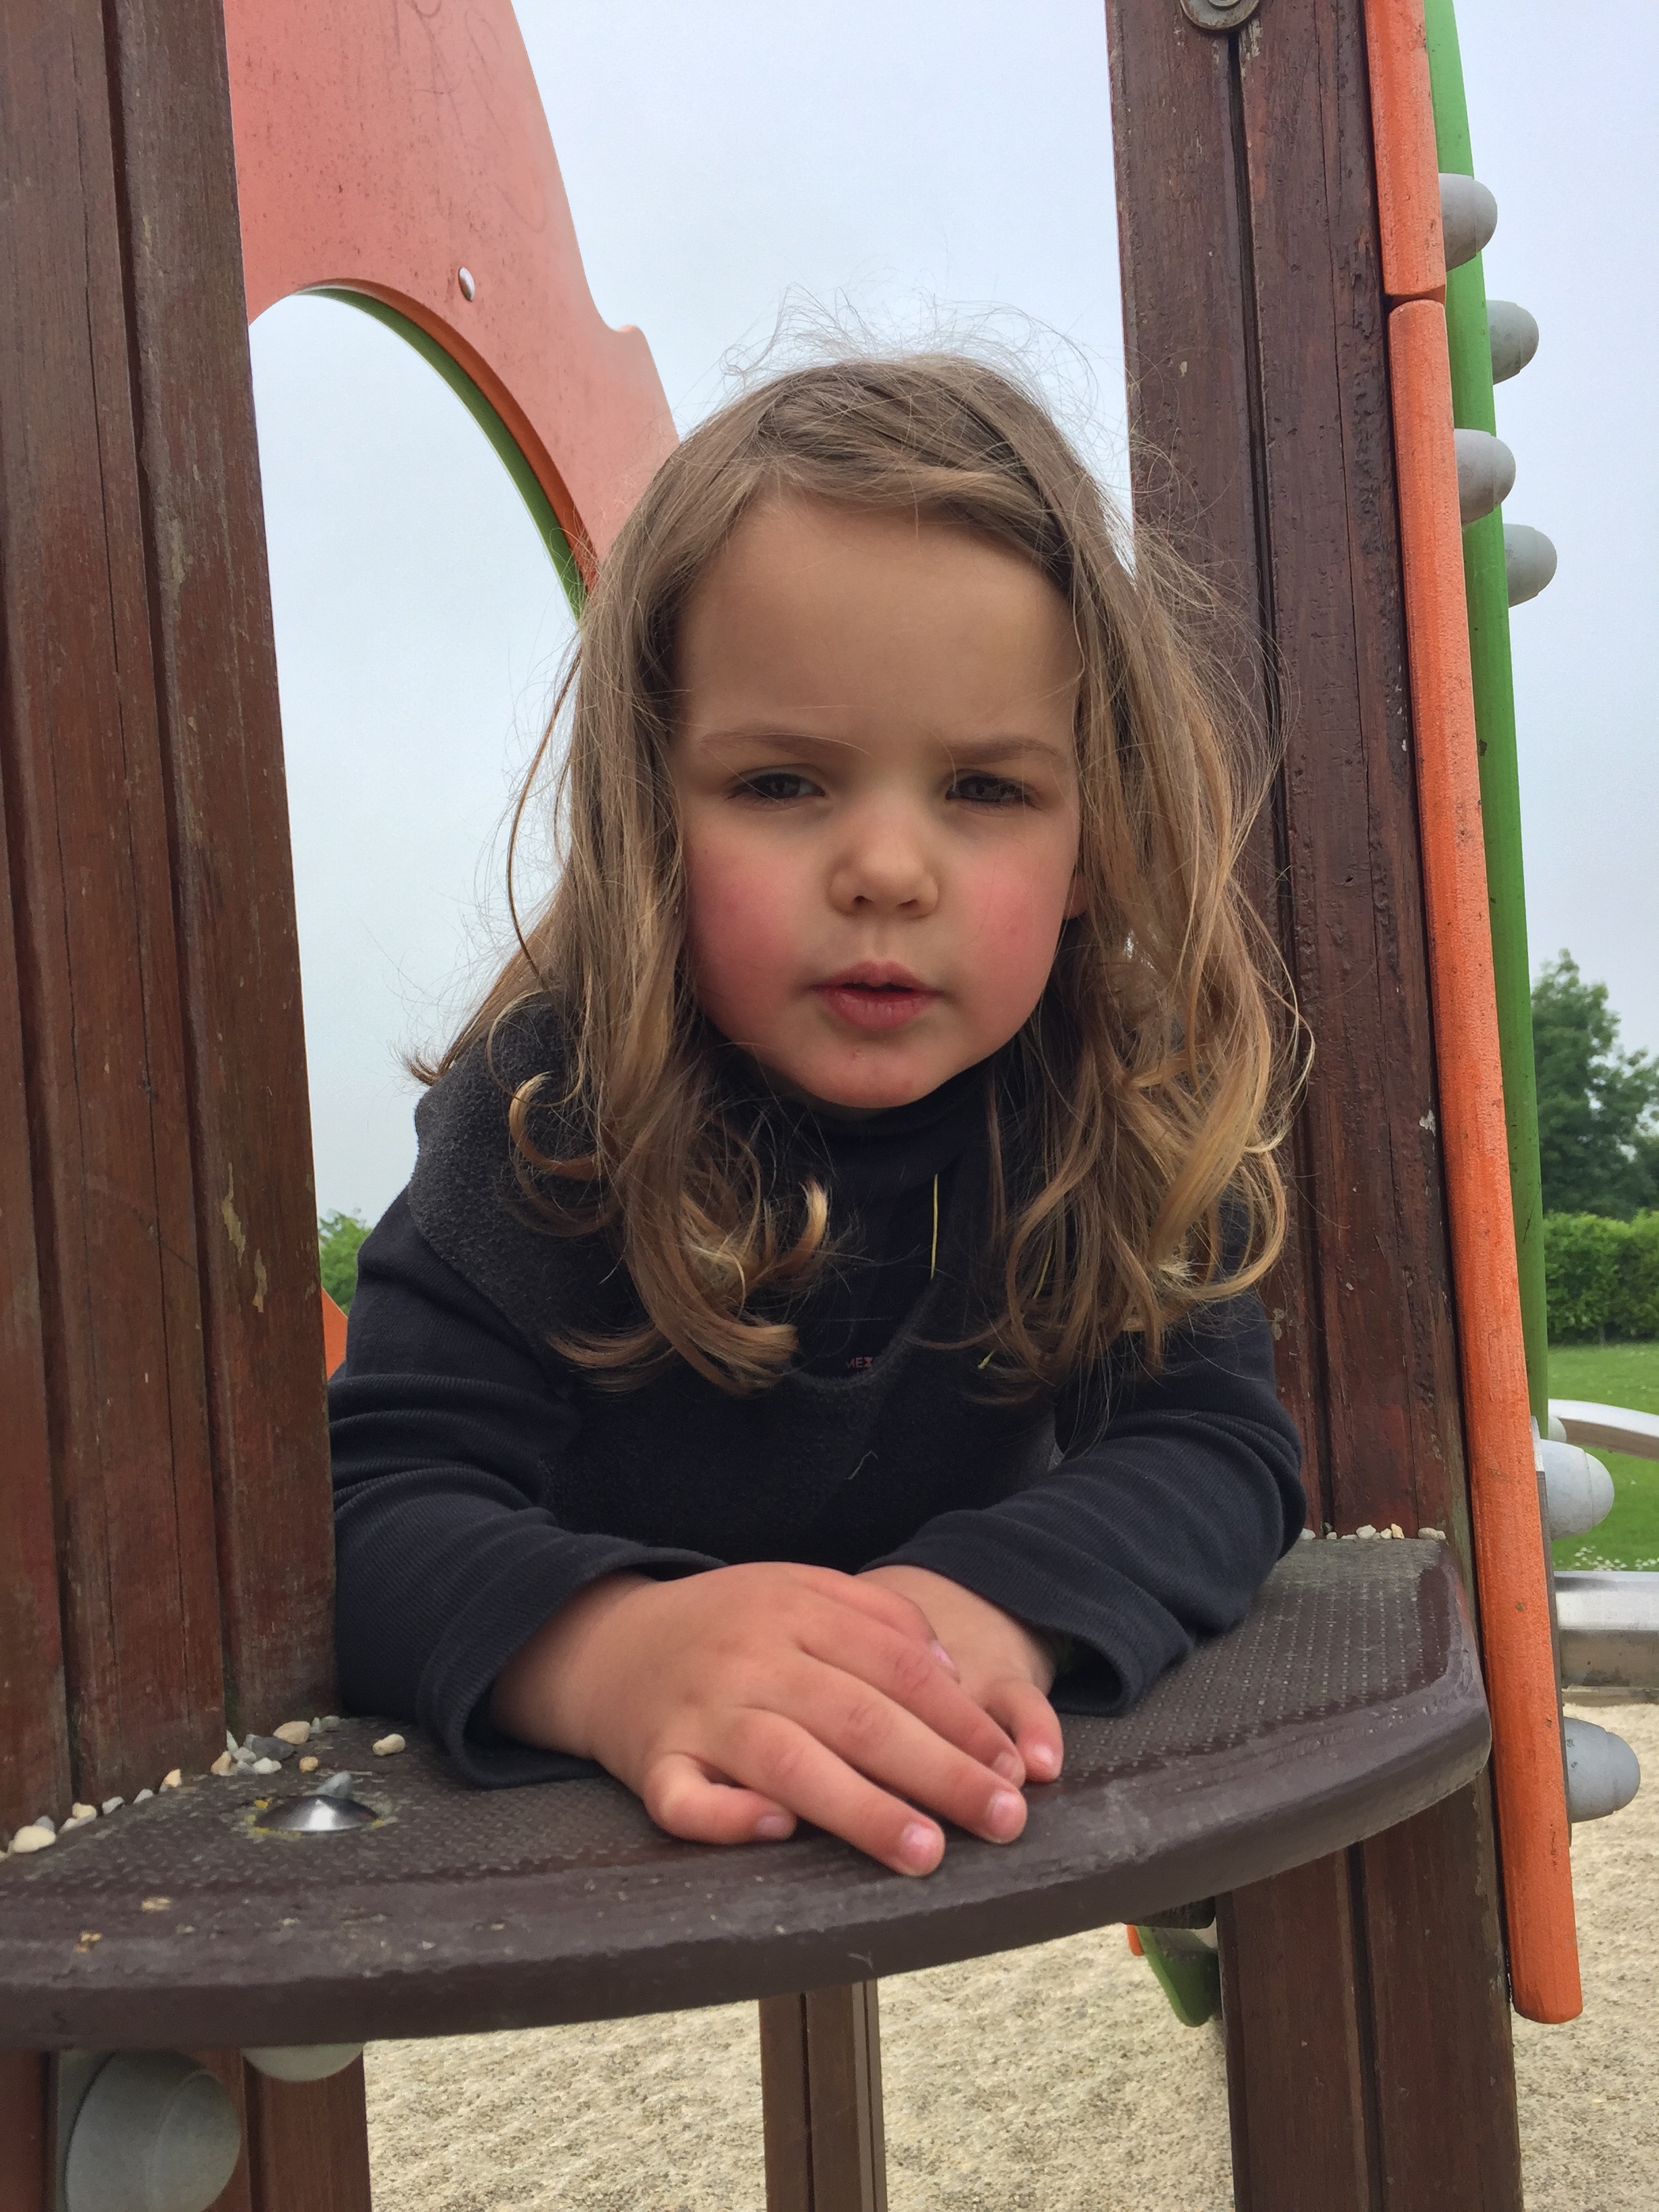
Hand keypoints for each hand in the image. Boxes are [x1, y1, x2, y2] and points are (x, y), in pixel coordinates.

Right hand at [489, 1562, 1031, 1874]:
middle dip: (938, 1771)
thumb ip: (879, 1620)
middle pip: (857, 1715)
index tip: (1012, 1769)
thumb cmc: (726, 1626)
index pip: (896, 1665)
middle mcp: (751, 1658)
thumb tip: (954, 1679)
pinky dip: (725, 1817)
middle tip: (1002, 1818)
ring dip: (860, 1808)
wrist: (606, 1644)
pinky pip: (684, 1798)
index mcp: (794, 1608)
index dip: (961, 1718)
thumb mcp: (799, 1590)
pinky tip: (775, 1832)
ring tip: (924, 1851)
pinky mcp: (653, 1763)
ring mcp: (701, 1713)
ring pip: (787, 1760)